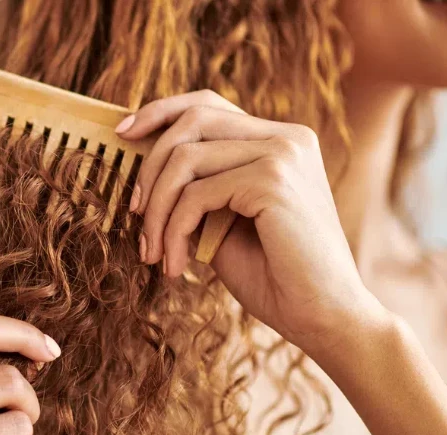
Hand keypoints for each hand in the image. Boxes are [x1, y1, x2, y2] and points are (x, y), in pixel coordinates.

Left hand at [115, 91, 385, 354]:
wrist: (324, 317)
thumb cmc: (275, 277)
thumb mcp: (225, 224)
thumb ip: (197, 190)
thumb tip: (143, 172)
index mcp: (280, 141)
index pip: (208, 105)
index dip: (160, 112)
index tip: (122, 134)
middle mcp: (286, 137)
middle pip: (191, 121)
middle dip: (149, 168)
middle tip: (135, 215)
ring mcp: (283, 154)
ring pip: (185, 159)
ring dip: (157, 211)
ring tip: (153, 253)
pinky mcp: (273, 180)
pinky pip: (195, 195)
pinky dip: (174, 232)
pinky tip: (177, 267)